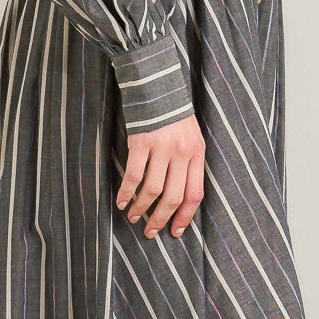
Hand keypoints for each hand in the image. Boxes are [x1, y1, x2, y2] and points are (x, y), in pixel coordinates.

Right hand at [115, 111, 205, 239]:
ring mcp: (161, 147)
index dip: (185, 216)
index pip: (195, 193)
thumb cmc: (175, 116)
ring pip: (152, 190)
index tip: (176, 231)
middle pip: (173, 196)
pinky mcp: (141, 142)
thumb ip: (189, 163)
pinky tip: (122, 201)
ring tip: (134, 217)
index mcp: (197, 153)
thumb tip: (181, 197)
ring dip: (141, 208)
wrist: (158, 86)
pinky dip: (126, 192)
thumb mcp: (192, 138)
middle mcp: (181, 152)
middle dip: (161, 219)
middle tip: (151, 232)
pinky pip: (133, 175)